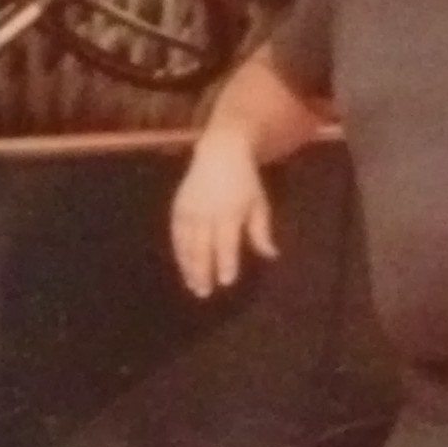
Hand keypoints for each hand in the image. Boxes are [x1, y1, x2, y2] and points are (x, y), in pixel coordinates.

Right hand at [169, 133, 279, 297]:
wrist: (221, 153)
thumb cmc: (245, 182)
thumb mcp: (259, 204)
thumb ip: (261, 231)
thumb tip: (271, 256)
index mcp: (230, 212)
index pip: (226, 243)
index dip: (226, 263)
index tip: (226, 281)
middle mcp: (207, 213)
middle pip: (202, 248)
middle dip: (204, 272)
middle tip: (205, 293)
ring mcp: (190, 210)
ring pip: (186, 245)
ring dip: (189, 267)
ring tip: (194, 286)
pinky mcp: (178, 208)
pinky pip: (176, 235)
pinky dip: (179, 253)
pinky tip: (184, 267)